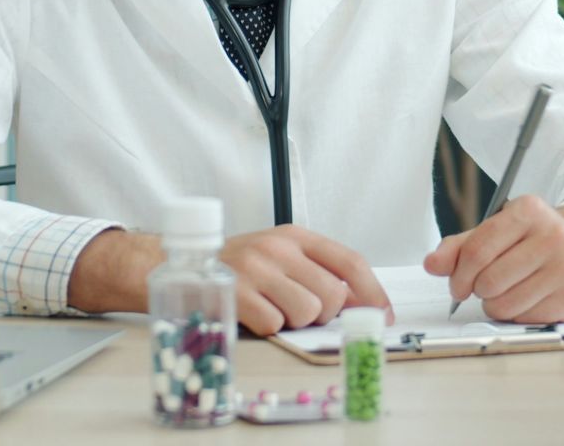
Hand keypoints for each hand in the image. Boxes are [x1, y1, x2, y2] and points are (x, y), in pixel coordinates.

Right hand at [221, 225, 392, 336]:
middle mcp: (278, 248)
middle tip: (302, 311)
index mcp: (296, 236)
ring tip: (274, 309)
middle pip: (332, 295)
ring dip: (295, 322)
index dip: (373, 292)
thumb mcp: (281, 257)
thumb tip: (362, 304)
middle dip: (325, 314)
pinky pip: (274, 325)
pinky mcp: (235, 293)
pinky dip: (268, 328)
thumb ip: (319, 273)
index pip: (350, 262)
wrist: (179, 265)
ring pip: (307, 313)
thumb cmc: (239, 266)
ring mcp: (255, 269)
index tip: (383, 315)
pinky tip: (253, 314)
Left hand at [423, 196, 563, 323]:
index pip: (477, 250)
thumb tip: (433, 264)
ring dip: (496, 305)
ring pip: (504, 304)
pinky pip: (524, 319)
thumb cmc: (533, 242)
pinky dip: (517, 314)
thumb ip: (460, 247)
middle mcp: (554, 235)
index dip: (458, 274)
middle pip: (488, 281)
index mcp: (529, 210)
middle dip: (478, 290)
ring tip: (508, 291)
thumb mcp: (496, 232)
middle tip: (485, 286)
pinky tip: (529, 298)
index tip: (457, 284)